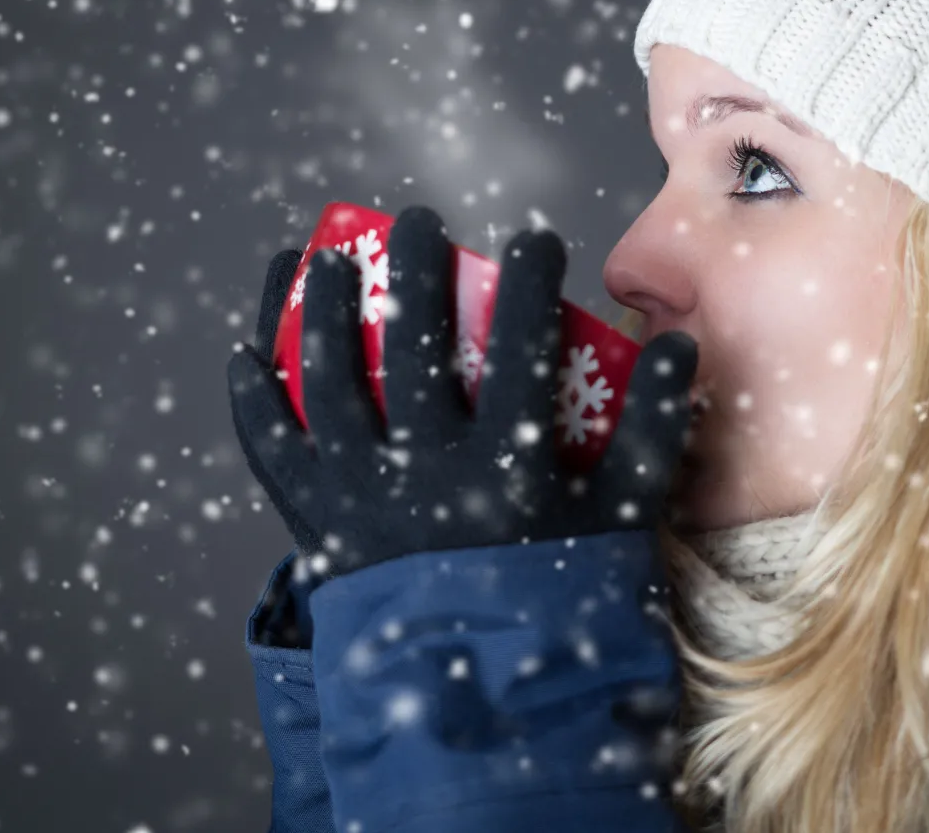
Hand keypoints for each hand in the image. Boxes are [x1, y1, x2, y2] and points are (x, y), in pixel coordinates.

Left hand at [226, 204, 698, 579]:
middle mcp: (427, 473)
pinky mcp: (314, 525)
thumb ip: (655, 435)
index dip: (531, 279)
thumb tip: (681, 348)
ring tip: (328, 259)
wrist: (479, 709)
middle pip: (415, 342)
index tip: (536, 241)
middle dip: (416, 264)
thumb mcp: (620, 525)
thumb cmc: (558, 604)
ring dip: (322, 308)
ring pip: (329, 380)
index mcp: (509, 471)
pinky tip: (247, 353)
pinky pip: (269, 453)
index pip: (524, 346)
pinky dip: (251, 402)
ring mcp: (360, 498)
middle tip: (420, 220)